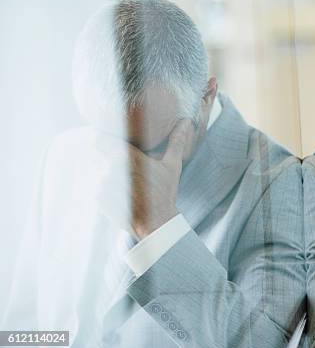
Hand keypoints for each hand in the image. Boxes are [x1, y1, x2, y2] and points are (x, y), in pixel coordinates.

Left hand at [95, 120, 193, 238]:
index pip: (98, 138)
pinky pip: (95, 186)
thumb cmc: (165, 193)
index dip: (97, 137)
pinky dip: (103, 187)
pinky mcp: (97, 197)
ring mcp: (102, 183)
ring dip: (103, 173)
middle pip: (96, 154)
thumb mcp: (172, 166)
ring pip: (95, 170)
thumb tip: (186, 123)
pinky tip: (119, 194)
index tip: (100, 138)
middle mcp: (111, 167)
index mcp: (127, 156)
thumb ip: (176, 142)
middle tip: (117, 165)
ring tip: (122, 183)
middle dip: (104, 157)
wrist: (156, 224)